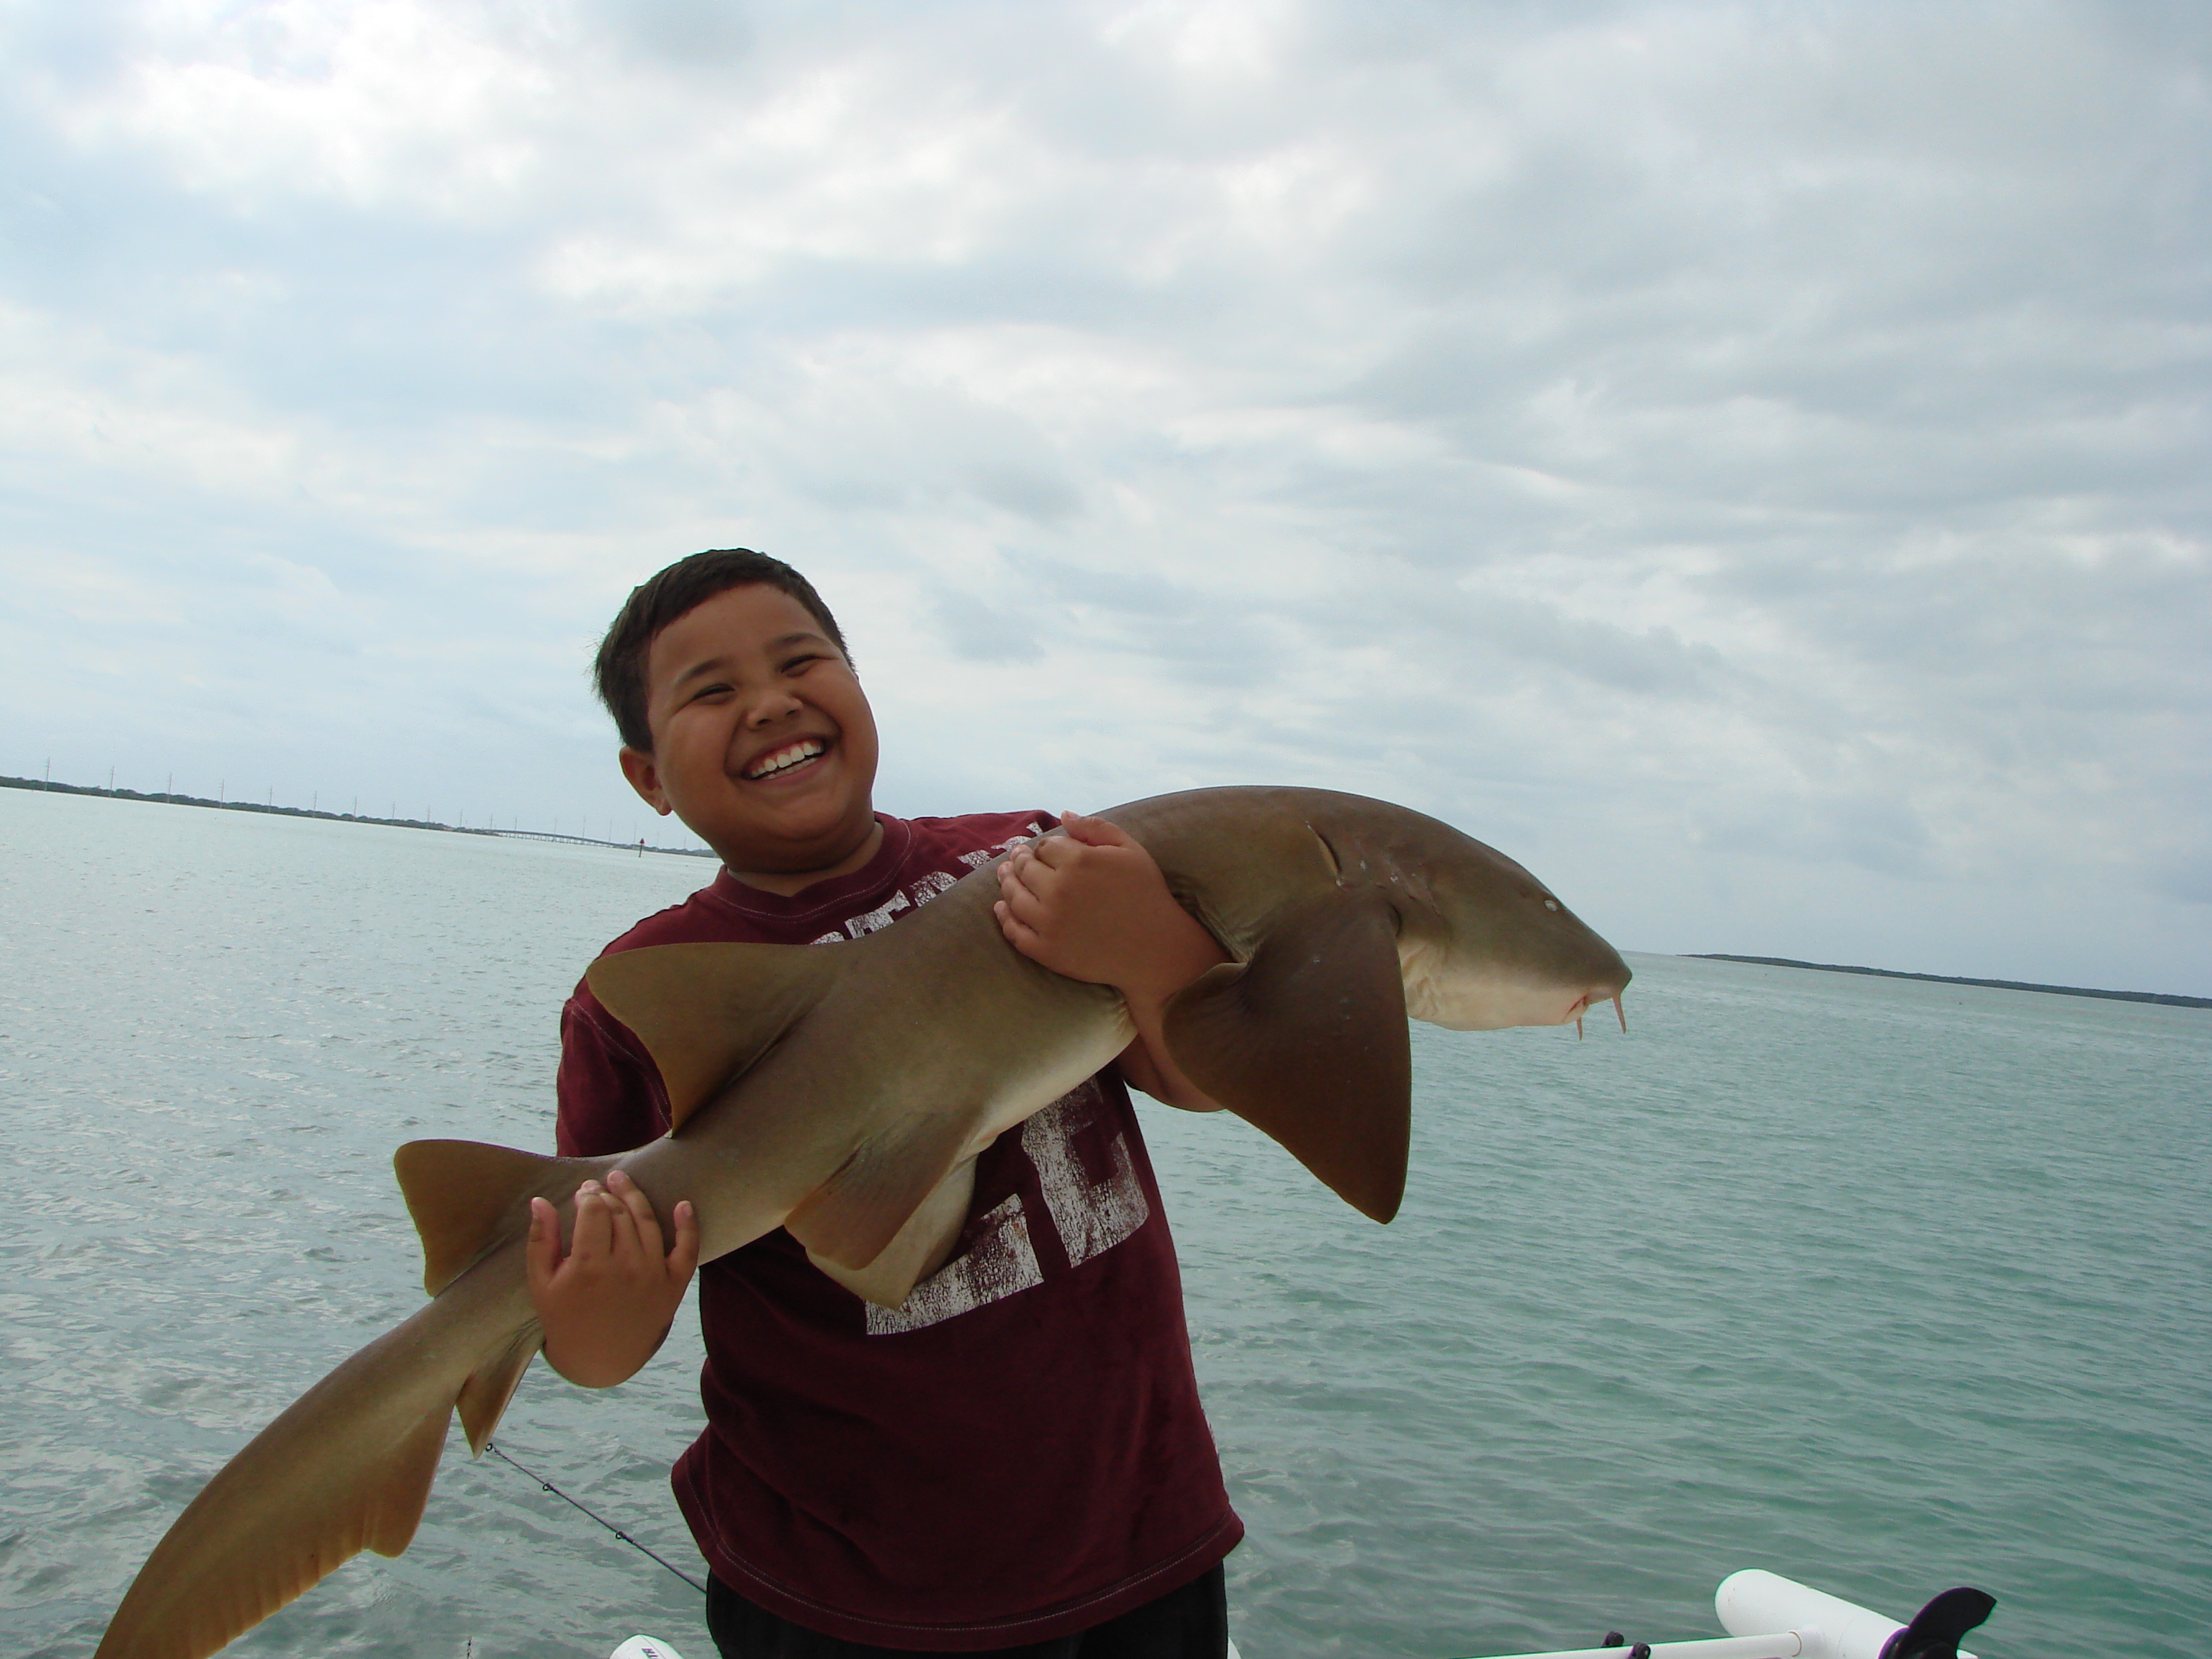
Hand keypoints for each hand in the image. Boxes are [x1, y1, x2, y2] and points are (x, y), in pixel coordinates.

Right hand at [527, 1168, 698, 1387]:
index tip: (583, 1192)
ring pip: (647, 1222)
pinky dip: (689, 1225)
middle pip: (619, 1214)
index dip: (588, 1195)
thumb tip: (538, 1201)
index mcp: (588, 1267)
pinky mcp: (674, 1286)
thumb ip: (540, 1240)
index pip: (593, 1211)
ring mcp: (653, 1276)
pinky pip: (687, 1250)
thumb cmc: (564, 1318)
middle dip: (607, 1195)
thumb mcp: (542, 1283)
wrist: (599, 1359)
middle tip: (598, 1188)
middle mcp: (624, 1268)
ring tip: (623, 1184)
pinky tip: (683, 1204)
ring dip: (635, 1197)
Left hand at [995, 811, 1227, 1110]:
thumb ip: (1096, 828)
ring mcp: (1049, 922)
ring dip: (1007, 883)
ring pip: (1013, 896)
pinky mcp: (1046, 951)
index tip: (1046, 851)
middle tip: (1017, 858)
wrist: (1156, 948)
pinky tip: (1001, 908)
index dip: (1044, 847)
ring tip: (1005, 876)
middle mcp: (1058, 890)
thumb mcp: (1131, 850)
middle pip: (1024, 868)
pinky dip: (1004, 917)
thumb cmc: (1146, 894)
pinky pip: (1015, 932)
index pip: (1045, 847)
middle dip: (1020, 860)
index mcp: (1078, 861)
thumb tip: (1064, 815)